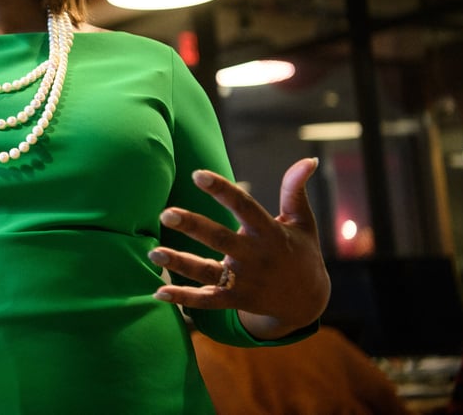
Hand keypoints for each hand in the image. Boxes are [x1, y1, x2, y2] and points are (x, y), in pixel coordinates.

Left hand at [148, 157, 330, 339]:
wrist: (308, 302)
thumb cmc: (300, 252)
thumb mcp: (302, 221)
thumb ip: (295, 190)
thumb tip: (309, 159)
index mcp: (269, 232)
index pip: (244, 206)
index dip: (222, 190)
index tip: (198, 174)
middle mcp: (255, 256)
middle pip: (220, 239)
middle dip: (193, 226)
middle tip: (166, 213)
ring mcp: (244, 281)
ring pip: (207, 271)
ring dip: (179, 263)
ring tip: (153, 253)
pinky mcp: (235, 300)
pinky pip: (207, 300)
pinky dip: (184, 298)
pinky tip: (159, 292)